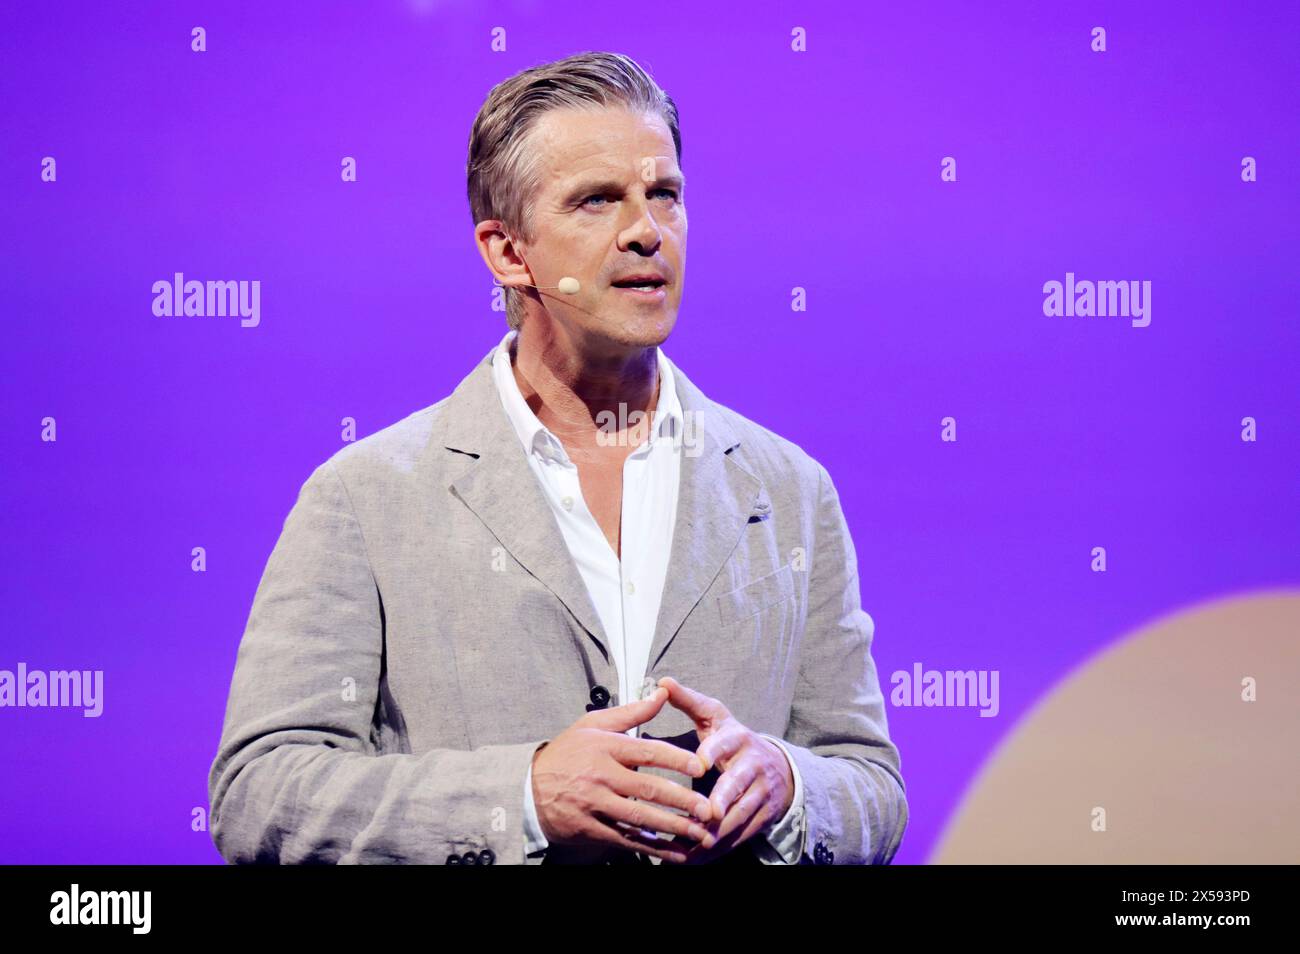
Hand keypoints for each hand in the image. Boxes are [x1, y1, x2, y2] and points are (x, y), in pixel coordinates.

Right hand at [530, 686, 718, 862]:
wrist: (528, 788)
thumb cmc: (567, 753)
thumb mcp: (593, 724)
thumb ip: (631, 712)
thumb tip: (662, 693)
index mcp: (604, 746)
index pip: (647, 752)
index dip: (676, 760)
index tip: (701, 767)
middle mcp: (601, 775)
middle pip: (648, 789)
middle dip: (682, 801)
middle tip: (708, 809)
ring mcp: (594, 804)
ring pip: (639, 818)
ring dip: (672, 828)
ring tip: (699, 835)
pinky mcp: (589, 827)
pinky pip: (625, 839)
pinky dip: (650, 847)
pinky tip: (674, 853)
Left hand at [655, 676, 794, 863]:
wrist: (775, 765)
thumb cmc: (732, 739)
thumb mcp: (714, 716)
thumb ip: (688, 701)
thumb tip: (662, 681)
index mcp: (737, 736)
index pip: (725, 743)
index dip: (712, 752)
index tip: (698, 763)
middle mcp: (753, 763)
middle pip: (738, 782)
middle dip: (723, 798)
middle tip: (707, 812)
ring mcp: (761, 791)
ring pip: (741, 813)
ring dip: (718, 830)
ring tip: (695, 842)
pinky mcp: (764, 814)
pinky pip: (743, 833)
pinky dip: (722, 846)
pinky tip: (698, 856)